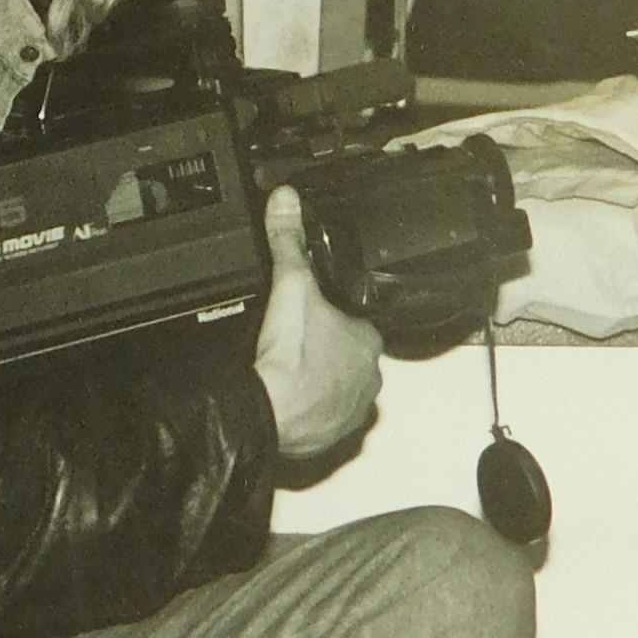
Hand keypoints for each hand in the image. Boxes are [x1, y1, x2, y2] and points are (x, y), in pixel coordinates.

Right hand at [253, 186, 383, 457]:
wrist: (268, 411)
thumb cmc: (290, 355)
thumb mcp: (289, 283)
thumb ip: (289, 240)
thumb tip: (286, 201)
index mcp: (368, 341)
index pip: (359, 323)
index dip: (336, 317)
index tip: (312, 317)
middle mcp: (368, 379)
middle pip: (351, 358)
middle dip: (329, 352)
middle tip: (297, 344)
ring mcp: (351, 411)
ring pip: (341, 390)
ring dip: (321, 384)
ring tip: (291, 372)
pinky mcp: (330, 437)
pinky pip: (325, 421)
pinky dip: (309, 413)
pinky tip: (288, 399)